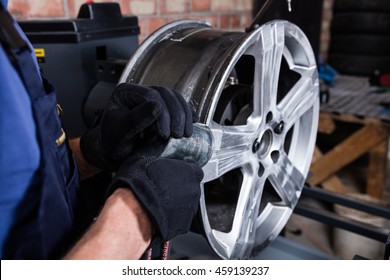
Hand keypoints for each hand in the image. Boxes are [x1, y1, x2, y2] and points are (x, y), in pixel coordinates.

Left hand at [80, 83, 196, 170]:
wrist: (115, 153)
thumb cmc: (113, 143)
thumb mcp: (120, 133)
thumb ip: (135, 119)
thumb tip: (157, 106)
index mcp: (125, 92)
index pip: (150, 95)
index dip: (162, 113)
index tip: (165, 134)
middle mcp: (140, 91)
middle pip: (165, 94)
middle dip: (176, 114)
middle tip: (178, 135)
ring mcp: (152, 98)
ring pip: (174, 98)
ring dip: (184, 115)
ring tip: (186, 134)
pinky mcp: (162, 108)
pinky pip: (178, 104)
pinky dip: (188, 113)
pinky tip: (194, 122)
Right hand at [109, 155, 202, 242]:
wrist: (134, 211)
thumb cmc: (139, 185)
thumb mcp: (142, 160)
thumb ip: (154, 161)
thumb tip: (146, 160)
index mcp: (189, 171)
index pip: (193, 169)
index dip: (182, 172)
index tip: (172, 174)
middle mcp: (193, 190)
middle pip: (190, 187)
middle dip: (179, 188)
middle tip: (162, 188)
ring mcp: (190, 209)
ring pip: (186, 204)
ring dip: (176, 203)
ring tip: (159, 202)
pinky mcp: (184, 225)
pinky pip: (180, 218)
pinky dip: (172, 217)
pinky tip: (158, 213)